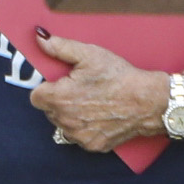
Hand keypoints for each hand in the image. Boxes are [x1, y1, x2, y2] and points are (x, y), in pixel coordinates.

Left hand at [28, 33, 165, 154]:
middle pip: (49, 111)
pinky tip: (98, 115)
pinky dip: (85, 128)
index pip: (36, 97)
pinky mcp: (93, 145)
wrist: (148, 101)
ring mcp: (79, 136)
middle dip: (59, 100)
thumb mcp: (89, 54)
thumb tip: (39, 38)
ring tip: (90, 102)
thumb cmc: (118, 76)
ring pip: (63, 125)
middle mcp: (66, 121)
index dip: (47, 88)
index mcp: (60, 98)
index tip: (61, 83)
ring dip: (70, 116)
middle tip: (79, 89)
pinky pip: (79, 137)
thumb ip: (60, 47)